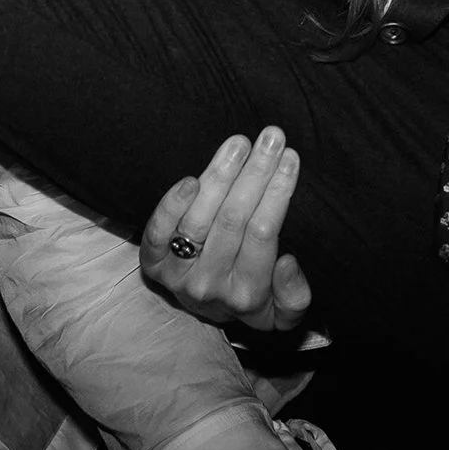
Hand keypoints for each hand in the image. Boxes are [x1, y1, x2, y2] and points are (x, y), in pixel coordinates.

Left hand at [141, 127, 311, 331]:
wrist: (208, 312)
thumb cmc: (252, 297)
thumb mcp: (284, 313)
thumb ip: (295, 295)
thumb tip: (287, 262)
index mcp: (248, 295)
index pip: (264, 234)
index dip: (277, 192)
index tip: (291, 157)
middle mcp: (210, 285)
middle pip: (233, 219)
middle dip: (256, 172)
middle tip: (271, 137)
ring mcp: (178, 274)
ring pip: (199, 219)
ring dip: (220, 175)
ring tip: (239, 143)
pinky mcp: (153, 262)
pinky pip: (157, 233)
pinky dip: (171, 205)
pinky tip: (191, 179)